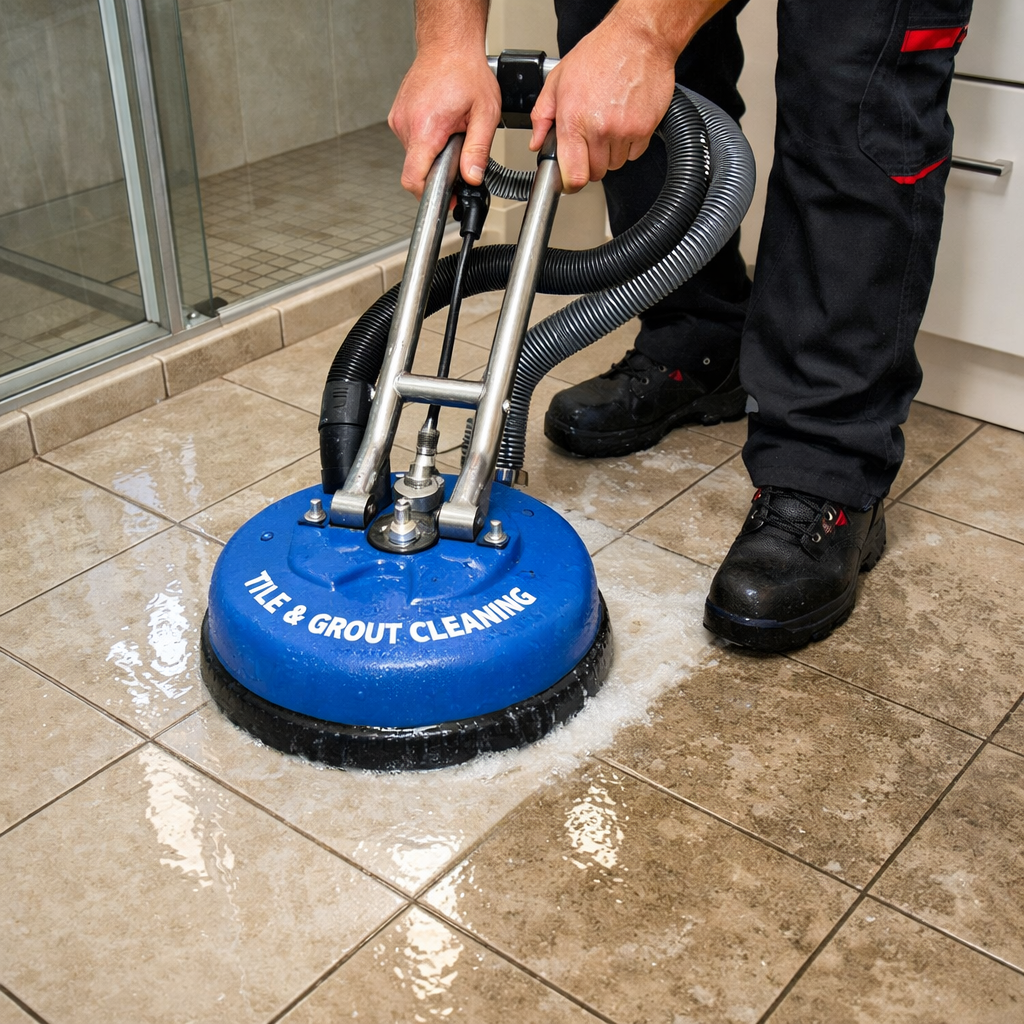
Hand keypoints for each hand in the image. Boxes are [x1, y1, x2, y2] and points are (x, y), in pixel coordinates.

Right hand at [389, 49, 500, 197]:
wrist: (448, 44)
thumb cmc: (466, 71)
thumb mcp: (485, 114)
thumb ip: (478, 150)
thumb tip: (472, 177)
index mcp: (425, 127)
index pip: (412, 178)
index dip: (428, 194)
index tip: (445, 195)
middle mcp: (406, 124)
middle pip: (416, 169)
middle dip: (439, 169)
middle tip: (459, 151)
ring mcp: (399, 120)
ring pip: (415, 156)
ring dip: (434, 153)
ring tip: (451, 131)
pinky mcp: (398, 116)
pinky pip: (412, 141)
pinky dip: (427, 140)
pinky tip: (441, 124)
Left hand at [529, 2, 706, 191]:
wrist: (638, 38)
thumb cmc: (600, 53)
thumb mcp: (558, 80)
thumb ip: (542, 116)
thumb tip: (536, 142)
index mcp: (574, 120)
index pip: (574, 175)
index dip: (570, 184)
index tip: (570, 181)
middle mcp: (600, 129)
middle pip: (594, 173)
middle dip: (589, 163)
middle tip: (588, 141)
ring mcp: (624, 131)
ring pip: (614, 165)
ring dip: (609, 154)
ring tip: (607, 125)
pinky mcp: (645, 129)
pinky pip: (634, 154)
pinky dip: (628, 145)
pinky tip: (623, 122)